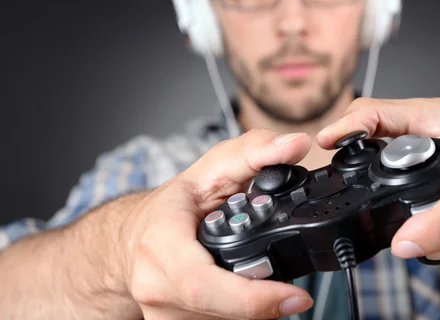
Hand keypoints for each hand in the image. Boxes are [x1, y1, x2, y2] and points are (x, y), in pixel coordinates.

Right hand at [119, 130, 313, 318]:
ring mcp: (162, 314)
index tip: (296, 298)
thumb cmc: (172, 206)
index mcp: (159, 244)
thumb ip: (254, 151)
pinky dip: (238, 310)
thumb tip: (295, 145)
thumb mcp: (210, 169)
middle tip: (292, 291)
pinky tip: (241, 289)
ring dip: (253, 306)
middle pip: (222, 310)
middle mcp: (156, 285)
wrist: (135, 238)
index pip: (204, 283)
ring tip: (261, 279)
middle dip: (263, 301)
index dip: (253, 297)